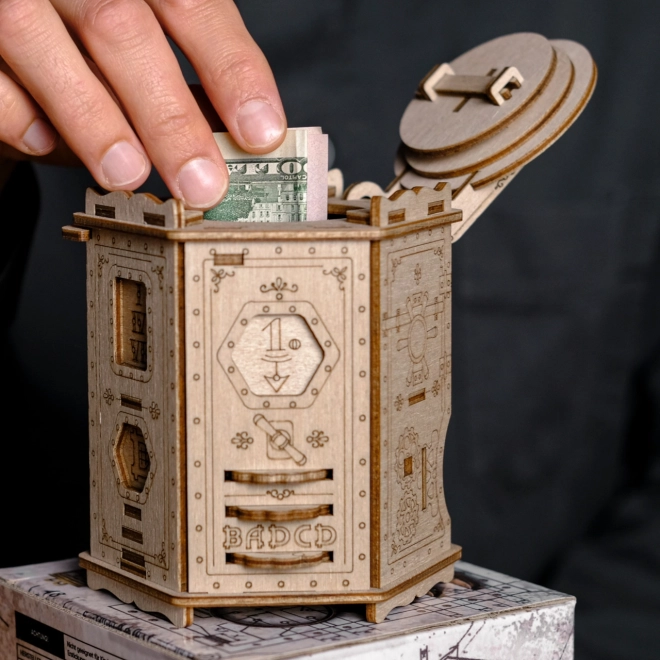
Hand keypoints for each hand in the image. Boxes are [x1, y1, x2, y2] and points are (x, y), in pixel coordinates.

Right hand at [0, 0, 286, 208]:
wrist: (1, 29)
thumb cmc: (78, 35)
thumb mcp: (136, 38)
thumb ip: (175, 75)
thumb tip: (232, 137)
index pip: (192, 2)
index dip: (232, 68)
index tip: (261, 133)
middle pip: (121, 25)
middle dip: (168, 116)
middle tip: (201, 185)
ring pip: (38, 37)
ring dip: (91, 118)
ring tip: (128, 175)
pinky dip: (17, 114)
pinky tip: (45, 146)